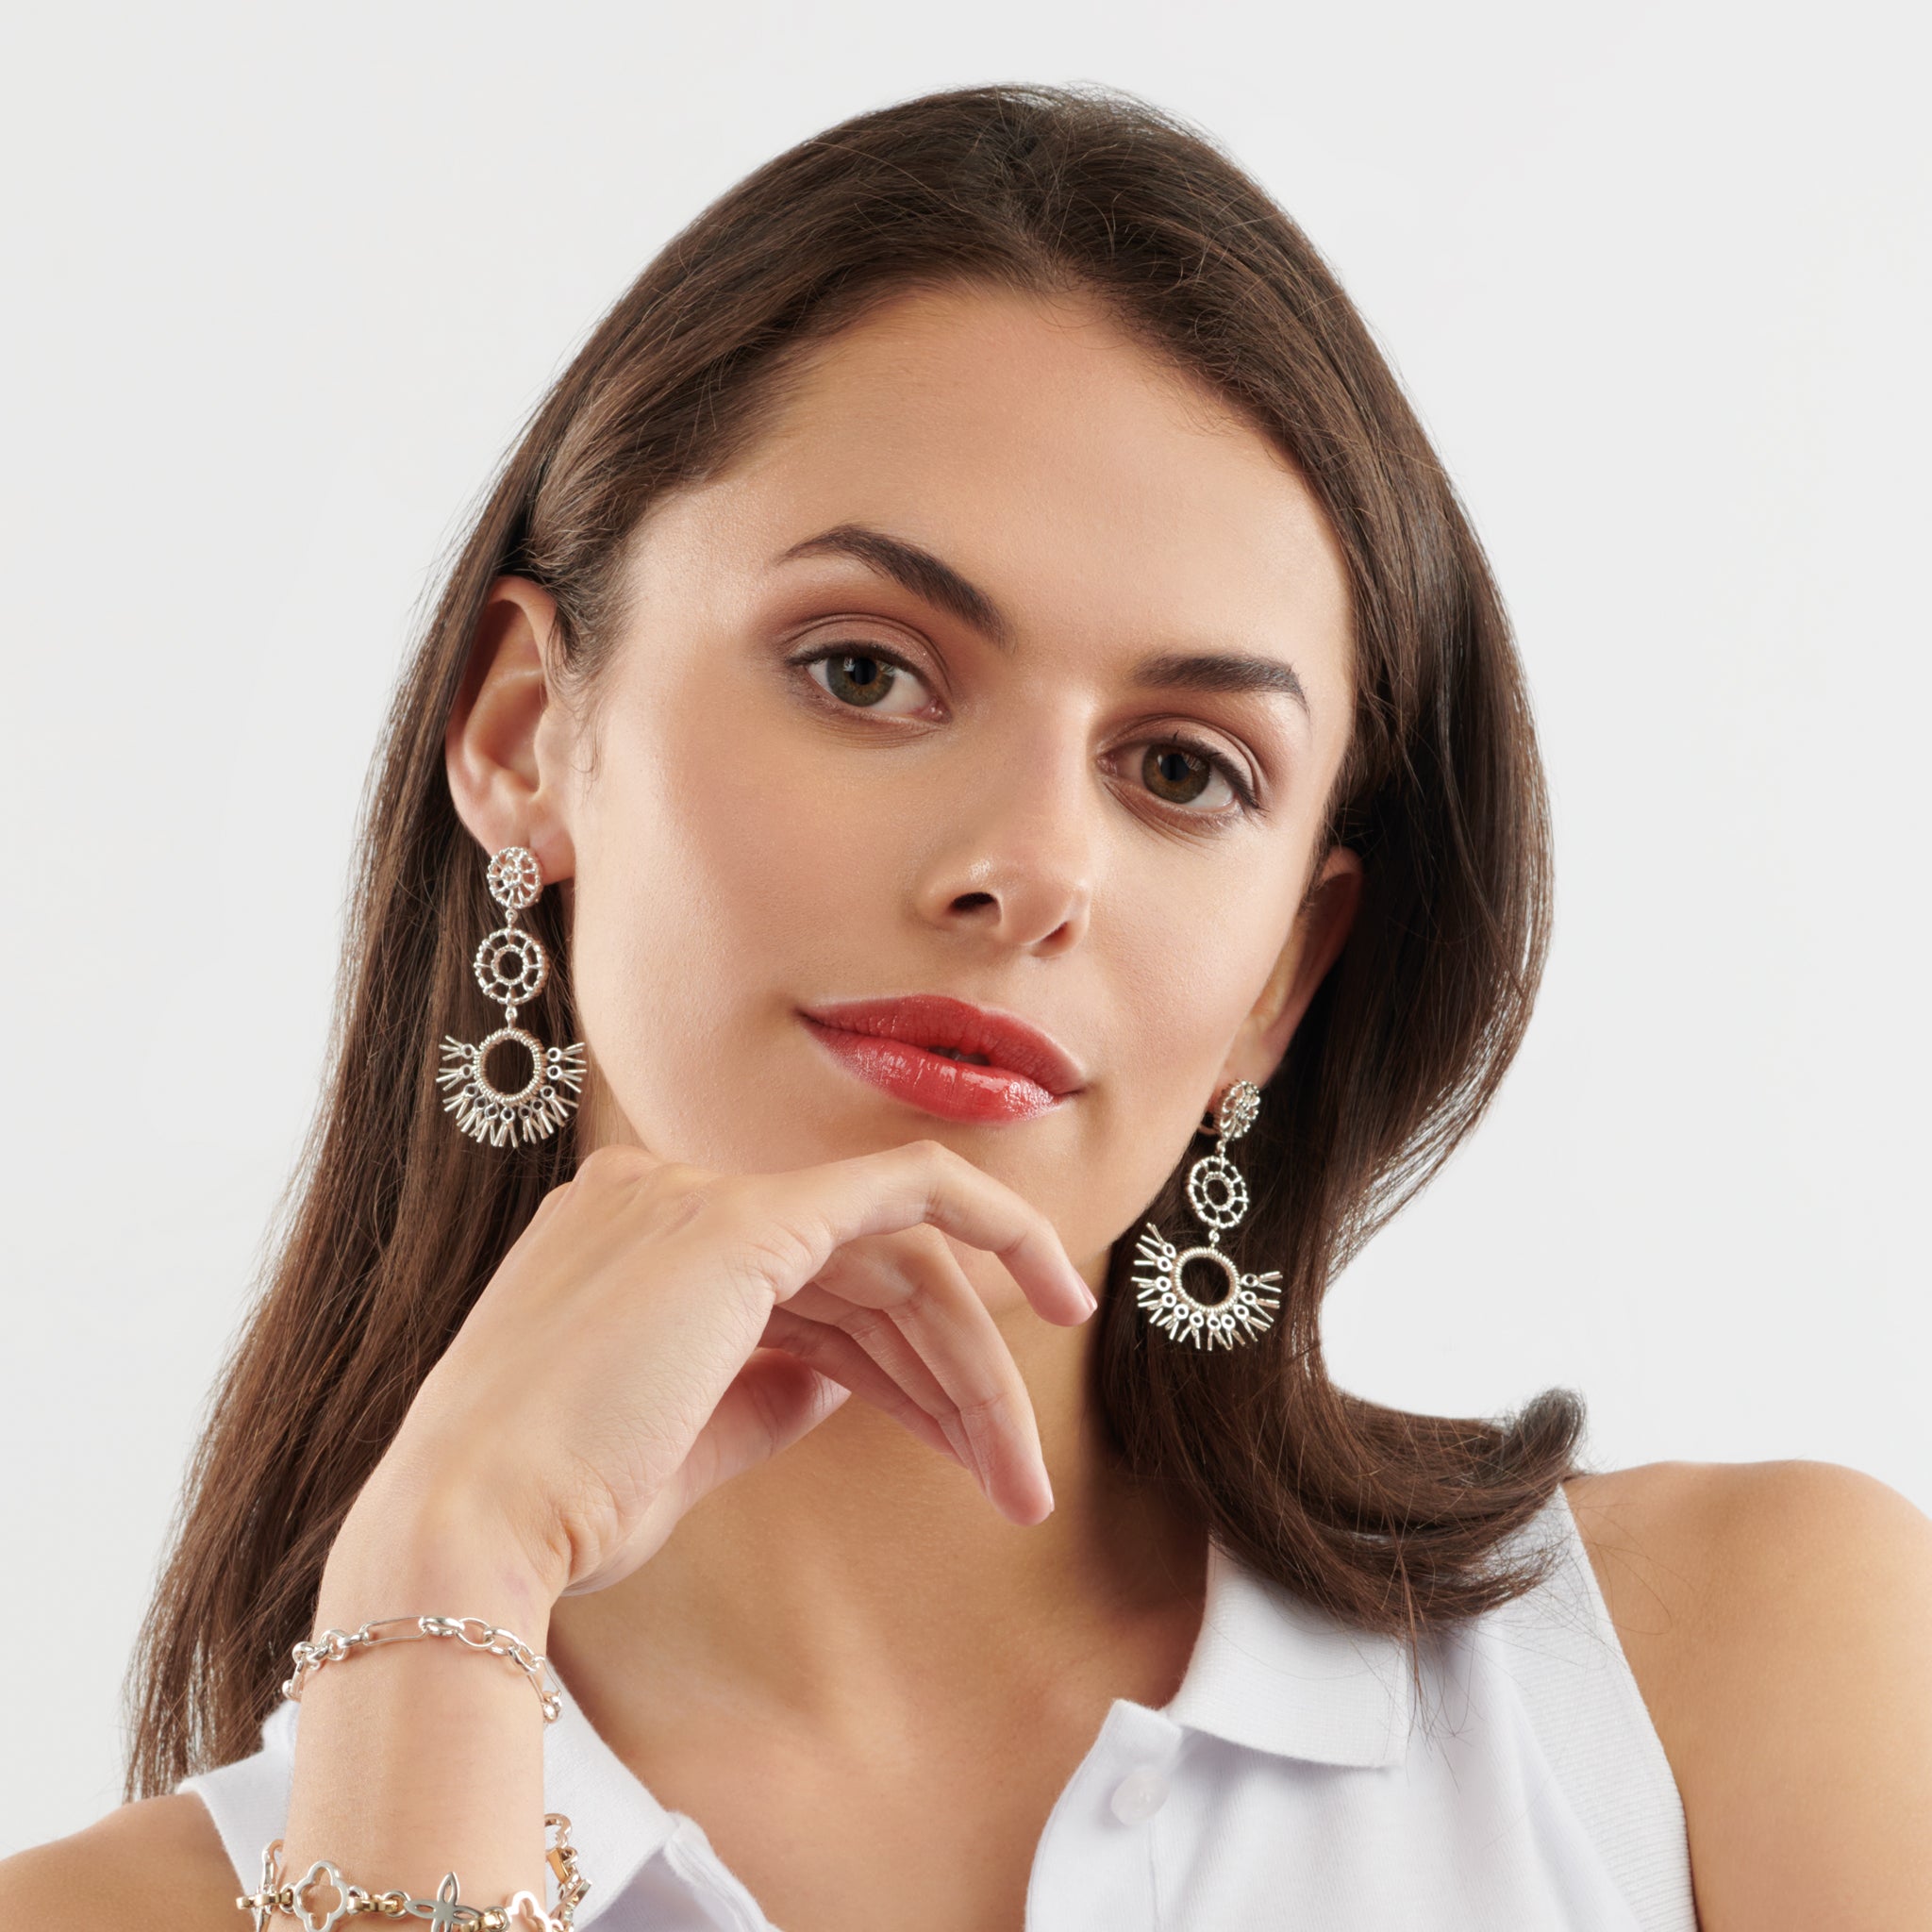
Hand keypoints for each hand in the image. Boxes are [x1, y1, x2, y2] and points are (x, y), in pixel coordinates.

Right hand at [354, 1138, 1098, 1601]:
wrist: (469, 1529)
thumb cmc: (556, 1512)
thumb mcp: (679, 1444)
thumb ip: (766, 1389)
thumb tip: (848, 1380)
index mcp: (631, 1237)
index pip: (804, 1284)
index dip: (894, 1361)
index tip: (960, 1427)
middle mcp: (661, 1194)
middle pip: (861, 1273)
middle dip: (954, 1376)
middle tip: (1020, 1481)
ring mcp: (697, 1197)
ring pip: (897, 1261)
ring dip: (974, 1370)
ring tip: (1023, 1481)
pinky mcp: (741, 1220)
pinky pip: (912, 1190)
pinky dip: (997, 1226)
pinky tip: (1058, 1290)